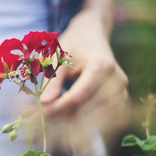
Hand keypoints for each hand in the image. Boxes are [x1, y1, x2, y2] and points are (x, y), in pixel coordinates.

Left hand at [39, 11, 129, 134]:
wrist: (92, 36)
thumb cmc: (73, 45)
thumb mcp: (58, 57)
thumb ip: (53, 80)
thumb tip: (44, 103)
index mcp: (101, 67)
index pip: (76, 98)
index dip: (54, 110)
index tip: (34, 117)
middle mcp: (116, 81)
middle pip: (84, 111)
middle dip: (58, 116)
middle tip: (35, 116)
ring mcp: (121, 92)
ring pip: (91, 119)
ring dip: (68, 120)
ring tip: (49, 111)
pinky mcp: (120, 100)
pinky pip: (100, 120)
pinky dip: (80, 120)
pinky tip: (65, 113)